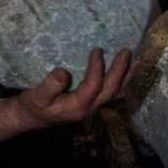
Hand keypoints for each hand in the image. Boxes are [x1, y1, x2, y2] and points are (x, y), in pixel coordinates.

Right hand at [12, 48, 132, 129]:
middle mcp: (89, 108)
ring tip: (134, 60)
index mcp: (77, 106)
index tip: (97, 50)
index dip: (97, 68)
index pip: (93, 86)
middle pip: (110, 90)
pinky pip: (111, 92)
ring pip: (115, 93)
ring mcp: (92, 106)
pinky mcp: (92, 102)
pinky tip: (125, 71)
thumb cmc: (34, 106)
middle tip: (126, 51)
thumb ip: (49, 86)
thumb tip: (62, 72)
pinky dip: (121, 81)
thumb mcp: (36, 96)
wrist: (33, 117)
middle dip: (120, 71)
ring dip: (126, 76)